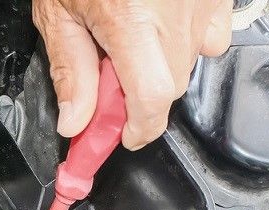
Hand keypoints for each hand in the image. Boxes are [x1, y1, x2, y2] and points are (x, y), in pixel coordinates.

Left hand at [33, 0, 232, 149]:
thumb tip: (77, 120)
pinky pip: (210, 34)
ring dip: (159, 64)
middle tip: (108, 75)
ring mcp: (201, 1)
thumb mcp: (58, 11)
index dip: (137, 130)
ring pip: (189, 62)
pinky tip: (160, 21)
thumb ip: (70, 69)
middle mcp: (175, 14)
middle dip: (138, 94)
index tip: (122, 137)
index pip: (151, 102)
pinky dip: (186, 39)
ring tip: (131, 34)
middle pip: (168, 87)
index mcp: (132, 22)